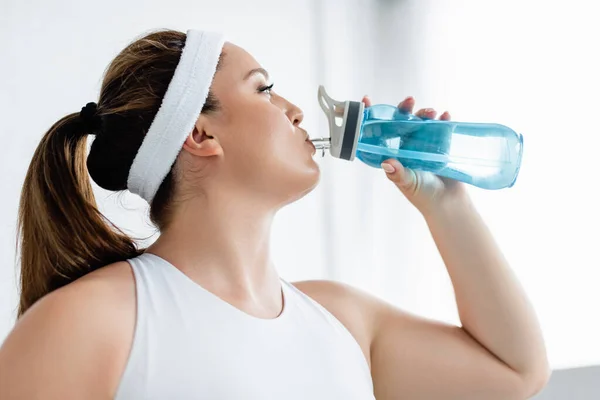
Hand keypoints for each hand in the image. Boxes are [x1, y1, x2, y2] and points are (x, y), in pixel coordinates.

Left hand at [361, 95, 469, 215]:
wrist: (448, 205)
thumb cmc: (423, 196)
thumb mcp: (407, 184)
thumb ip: (398, 174)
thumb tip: (387, 162)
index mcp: (394, 153)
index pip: (380, 132)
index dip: (373, 116)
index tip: (367, 100)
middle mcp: (407, 145)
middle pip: (402, 121)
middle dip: (404, 109)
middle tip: (409, 101)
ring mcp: (425, 143)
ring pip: (422, 121)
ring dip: (425, 113)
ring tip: (431, 113)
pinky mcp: (442, 144)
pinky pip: (441, 127)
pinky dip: (443, 120)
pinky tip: (445, 116)